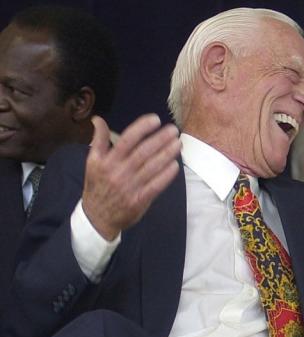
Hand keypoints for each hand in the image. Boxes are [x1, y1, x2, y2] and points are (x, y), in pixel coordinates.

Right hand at [82, 114, 181, 240]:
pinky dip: (166, 175)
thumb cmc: (97, 185)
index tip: (156, 119)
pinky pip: (155, 186)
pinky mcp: (139, 200)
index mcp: (106, 161)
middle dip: (160, 139)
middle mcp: (117, 172)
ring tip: (178, 144)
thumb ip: (98, 140)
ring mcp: (129, 187)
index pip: (126, 140)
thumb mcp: (92, 162)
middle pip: (143, 152)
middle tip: (173, 130)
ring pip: (151, 167)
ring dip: (167, 154)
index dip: (142, 128)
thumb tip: (98, 119)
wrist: (97, 217)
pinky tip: (175, 165)